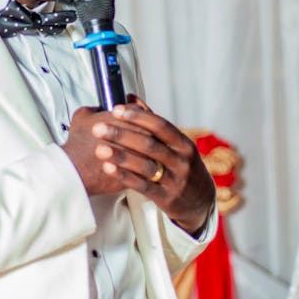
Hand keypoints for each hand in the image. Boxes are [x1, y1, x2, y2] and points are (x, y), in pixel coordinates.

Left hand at [63, 95, 215, 233]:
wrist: (200, 200)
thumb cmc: (180, 165)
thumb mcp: (175, 145)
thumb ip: (152, 122)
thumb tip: (130, 98)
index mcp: (183, 144)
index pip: (160, 125)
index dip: (137, 117)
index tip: (115, 110)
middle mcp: (181, 161)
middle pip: (149, 144)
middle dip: (121, 134)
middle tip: (98, 128)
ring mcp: (175, 180)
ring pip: (145, 165)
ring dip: (120, 156)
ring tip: (99, 148)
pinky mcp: (166, 198)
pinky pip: (143, 186)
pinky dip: (124, 176)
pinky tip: (108, 168)